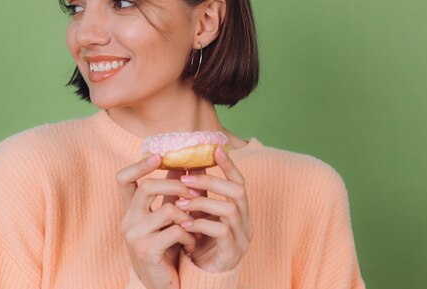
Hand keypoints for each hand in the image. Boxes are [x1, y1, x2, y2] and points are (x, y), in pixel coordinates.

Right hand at [116, 154, 197, 288]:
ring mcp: (134, 236)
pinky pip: (175, 231)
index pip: (123, 178)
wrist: (162, 284)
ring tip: (195, 225)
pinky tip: (192, 242)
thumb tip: (186, 163)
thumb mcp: (168, 217)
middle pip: (146, 187)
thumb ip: (172, 191)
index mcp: (131, 209)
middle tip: (193, 192)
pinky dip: (189, 235)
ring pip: (167, 210)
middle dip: (175, 186)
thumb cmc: (166, 246)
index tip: (159, 156)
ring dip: (188, 215)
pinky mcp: (146, 250)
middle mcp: (127, 220)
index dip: (139, 165)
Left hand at [174, 147, 253, 272]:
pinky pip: (221, 231)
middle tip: (185, 179)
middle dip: (211, 182)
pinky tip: (183, 224)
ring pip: (229, 209)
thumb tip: (188, 165)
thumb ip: (197, 194)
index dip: (229, 166)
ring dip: (203, 202)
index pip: (240, 182)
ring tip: (180, 203)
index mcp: (239, 211)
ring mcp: (242, 238)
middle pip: (238, 191)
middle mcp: (246, 222)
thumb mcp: (197, 215)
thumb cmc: (199, 243)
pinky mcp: (232, 252)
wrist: (200, 276)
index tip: (215, 150)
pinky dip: (200, 224)